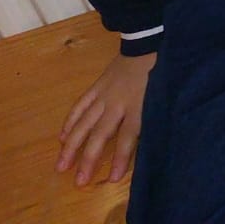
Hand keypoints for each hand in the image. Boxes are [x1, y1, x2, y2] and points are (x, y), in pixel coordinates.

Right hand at [57, 50, 154, 185]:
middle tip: (79, 181)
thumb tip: (148, 143)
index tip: (114, 178)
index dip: (121, 157)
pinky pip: (80, 105)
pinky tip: (62, 137)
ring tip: (61, 165)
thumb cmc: (160, 73)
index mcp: (139, 105)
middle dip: (89, 158)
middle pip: (100, 134)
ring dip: (71, 145)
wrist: (149, 42)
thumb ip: (154, 117)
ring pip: (84, 122)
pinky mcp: (97, 86)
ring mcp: (104, 94)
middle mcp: (118, 102)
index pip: (128, 136)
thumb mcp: (164, 96)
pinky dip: (70, 121)